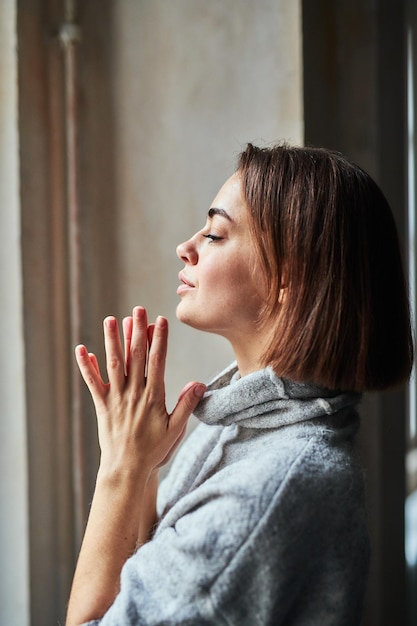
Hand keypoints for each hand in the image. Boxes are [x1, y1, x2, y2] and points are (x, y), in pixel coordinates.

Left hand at [75, 306, 205, 478]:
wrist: (126, 470)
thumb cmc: (154, 451)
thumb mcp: (176, 430)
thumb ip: (186, 405)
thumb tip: (199, 384)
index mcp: (153, 397)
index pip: (157, 362)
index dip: (159, 340)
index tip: (161, 321)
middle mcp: (133, 394)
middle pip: (135, 356)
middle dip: (137, 331)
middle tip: (138, 310)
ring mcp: (116, 399)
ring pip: (113, 365)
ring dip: (111, 341)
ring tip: (111, 320)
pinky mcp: (102, 406)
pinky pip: (93, 383)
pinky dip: (87, 367)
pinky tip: (82, 350)